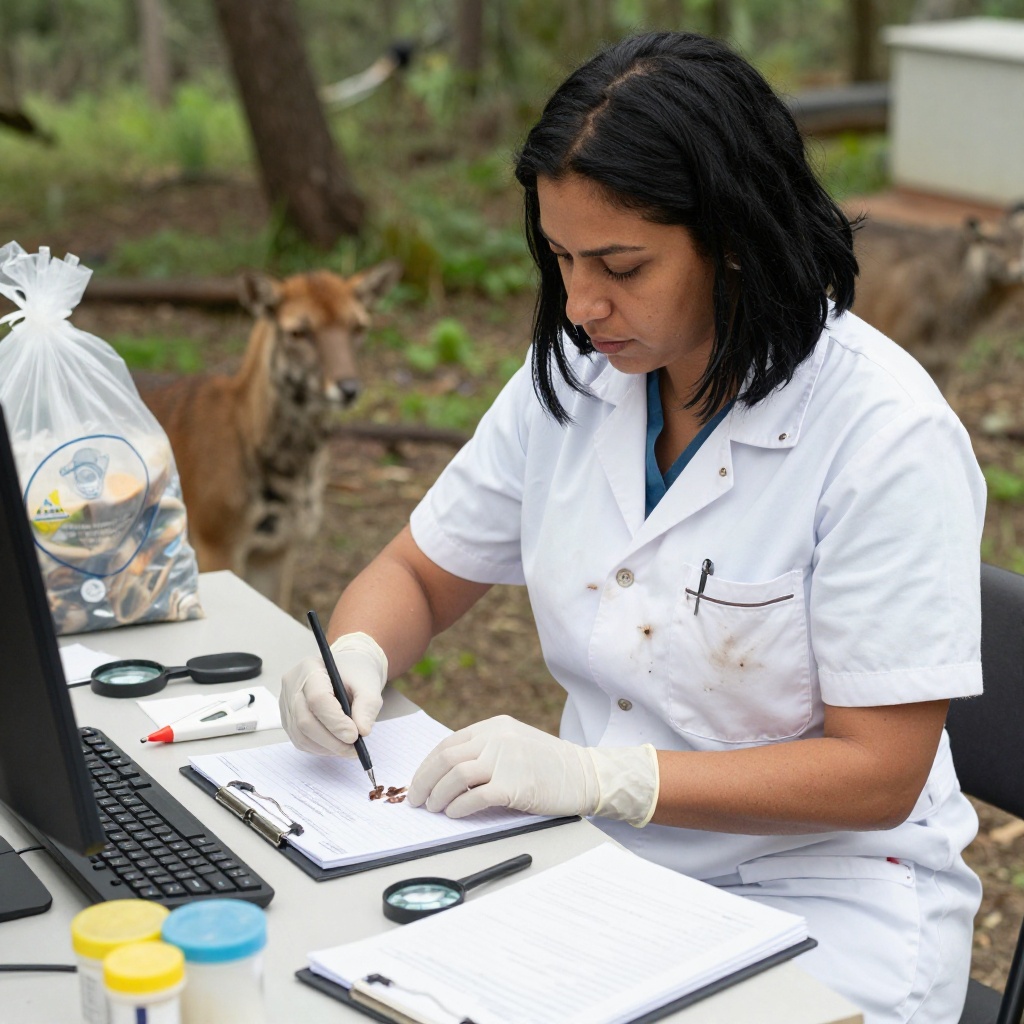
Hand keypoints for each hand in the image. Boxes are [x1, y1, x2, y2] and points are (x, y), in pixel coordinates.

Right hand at [279, 632, 387, 756]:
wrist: (347, 672)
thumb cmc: (356, 675)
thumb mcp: (369, 684)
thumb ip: (367, 706)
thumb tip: (362, 731)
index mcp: (311, 668)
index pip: (318, 699)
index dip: (336, 722)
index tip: (355, 736)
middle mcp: (292, 685)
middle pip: (305, 721)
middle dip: (332, 740)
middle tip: (354, 749)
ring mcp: (287, 703)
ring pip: (301, 735)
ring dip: (326, 747)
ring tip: (348, 748)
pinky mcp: (288, 719)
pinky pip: (300, 741)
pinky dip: (320, 748)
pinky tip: (336, 745)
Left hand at [407, 715, 659, 824]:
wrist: (585, 775)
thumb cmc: (551, 765)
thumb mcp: (516, 743)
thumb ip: (487, 750)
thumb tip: (449, 774)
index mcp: (495, 727)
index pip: (449, 744)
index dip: (427, 765)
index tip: (419, 782)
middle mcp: (497, 739)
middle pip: (446, 758)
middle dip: (424, 781)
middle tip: (416, 800)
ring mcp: (505, 760)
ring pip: (455, 776)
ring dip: (438, 795)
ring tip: (433, 808)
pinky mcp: (513, 785)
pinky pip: (474, 797)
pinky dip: (458, 808)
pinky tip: (454, 814)